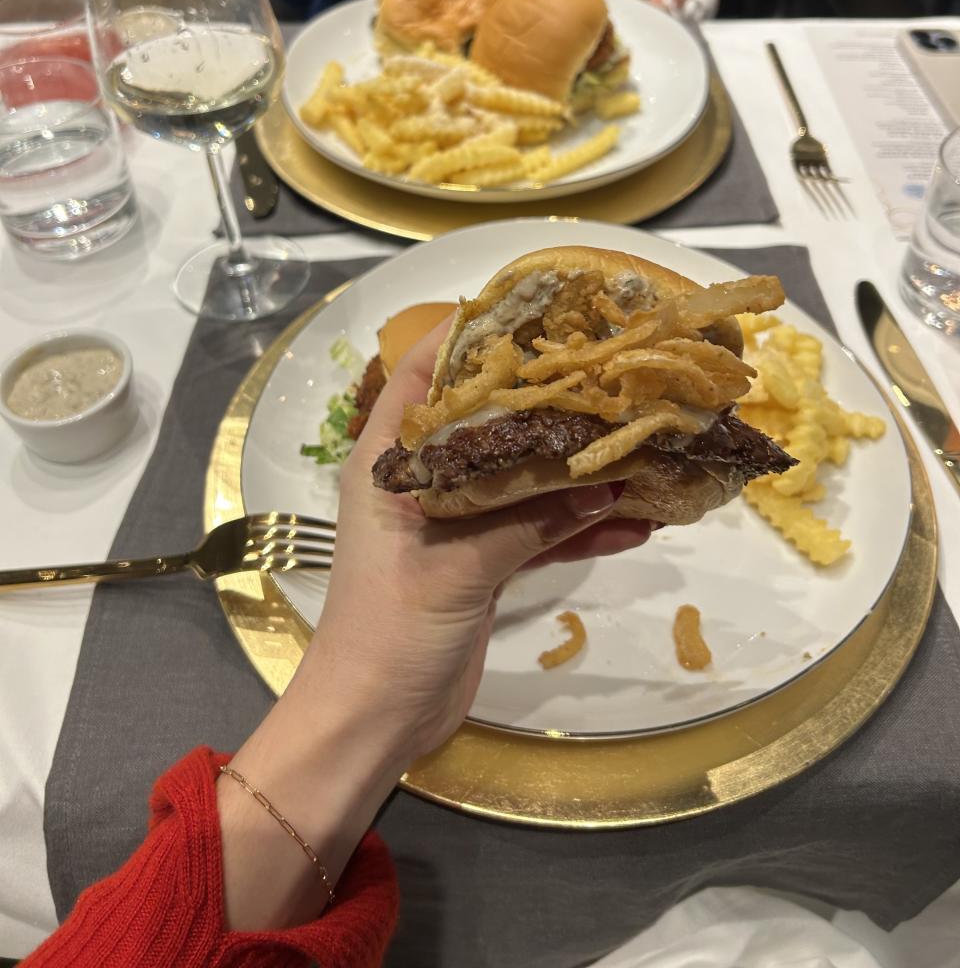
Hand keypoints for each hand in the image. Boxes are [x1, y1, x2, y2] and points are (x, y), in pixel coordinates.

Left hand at [219, 319, 652, 928]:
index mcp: (390, 460)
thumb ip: (530, 520)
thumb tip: (610, 481)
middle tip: (611, 376)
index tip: (536, 312)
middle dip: (547, 402)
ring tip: (642, 448)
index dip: (471, 335)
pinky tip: (636, 521)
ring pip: (523, 477)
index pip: (422, 372)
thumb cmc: (389, 632)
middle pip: (487, 420)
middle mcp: (423, 479)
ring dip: (577, 469)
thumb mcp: (456, 567)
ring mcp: (455, 521)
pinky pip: (537, 530)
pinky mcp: (481, 562)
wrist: (371, 723)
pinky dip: (580, 525)